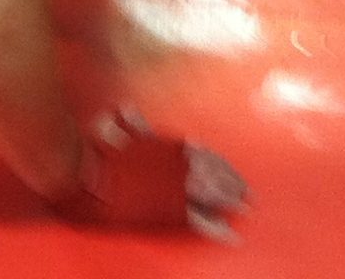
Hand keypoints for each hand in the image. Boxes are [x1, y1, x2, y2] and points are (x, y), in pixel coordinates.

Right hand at [66, 111, 249, 239]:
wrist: (94, 179)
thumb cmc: (107, 157)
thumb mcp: (117, 135)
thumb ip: (130, 125)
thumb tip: (127, 108)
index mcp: (171, 151)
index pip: (206, 158)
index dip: (224, 168)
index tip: (237, 176)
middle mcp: (179, 167)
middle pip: (216, 177)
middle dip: (234, 187)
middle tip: (250, 197)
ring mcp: (176, 190)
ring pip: (213, 197)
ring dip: (231, 203)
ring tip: (245, 211)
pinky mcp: (169, 212)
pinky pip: (199, 221)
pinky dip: (217, 230)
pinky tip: (231, 237)